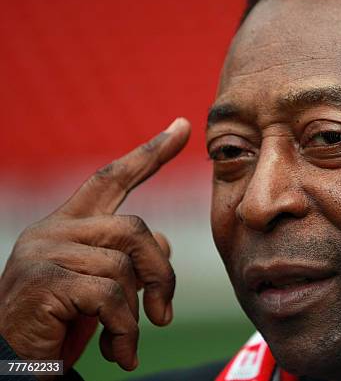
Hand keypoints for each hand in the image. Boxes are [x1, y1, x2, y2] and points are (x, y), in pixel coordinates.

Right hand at [0, 117, 190, 372]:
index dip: (150, 153)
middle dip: (159, 273)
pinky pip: (110, 295)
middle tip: (163, 314)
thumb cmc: (61, 323)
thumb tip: (166, 242)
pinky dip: (124, 328)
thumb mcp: (100, 286)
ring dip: (137, 312)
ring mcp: (44, 252)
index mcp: (69, 224)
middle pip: (134, 229)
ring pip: (124, 266)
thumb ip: (129, 258)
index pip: (112, 178)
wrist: (13, 364)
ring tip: (126, 341)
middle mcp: (54, 229)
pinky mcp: (43, 280)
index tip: (182, 126)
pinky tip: (118, 352)